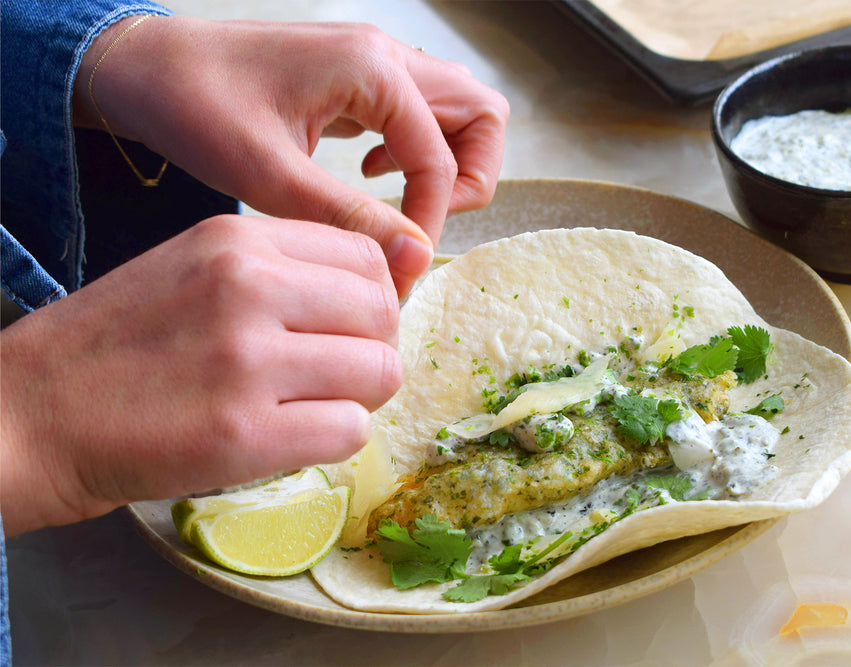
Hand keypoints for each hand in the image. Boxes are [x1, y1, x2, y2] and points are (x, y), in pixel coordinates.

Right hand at [0, 215, 400, 535]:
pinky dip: (333, 440)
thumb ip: (282, 272)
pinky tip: (291, 437)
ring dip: (358, 398)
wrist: (31, 414)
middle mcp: (249, 286)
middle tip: (336, 376)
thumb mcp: (196, 270)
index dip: (372, 301)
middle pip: (383, 313)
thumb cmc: (118, 345)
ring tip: (311, 407)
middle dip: (373, 350)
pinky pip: (350, 430)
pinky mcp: (244, 432)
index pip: (368, 257)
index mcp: (239, 240)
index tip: (347, 329)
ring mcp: (248, 359)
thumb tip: (380, 292)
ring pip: (379, 372)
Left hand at [74, 16, 509, 295]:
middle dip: (469, 178)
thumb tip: (416, 259)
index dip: (430, 221)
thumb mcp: (270, 176)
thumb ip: (349, 218)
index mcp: (374, 70)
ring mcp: (373, 63)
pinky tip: (366, 176)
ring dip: (445, 163)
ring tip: (398, 205)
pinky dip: (413, 151)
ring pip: (455, 113)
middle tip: (421, 223)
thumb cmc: (194, 107)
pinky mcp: (356, 79)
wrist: (143, 69)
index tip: (398, 266)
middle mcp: (386, 57)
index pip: (444, 157)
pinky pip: (416, 114)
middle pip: (480, 115)